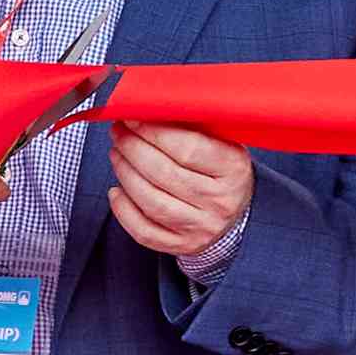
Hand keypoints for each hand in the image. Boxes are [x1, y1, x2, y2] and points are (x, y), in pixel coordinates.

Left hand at [105, 123, 253, 271]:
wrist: (238, 214)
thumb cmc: (222, 171)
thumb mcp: (223, 143)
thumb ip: (193, 126)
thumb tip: (148, 109)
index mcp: (233, 170)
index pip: (187, 148)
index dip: (153, 131)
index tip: (132, 117)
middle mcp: (219, 202)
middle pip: (163, 173)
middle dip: (132, 148)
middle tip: (119, 132)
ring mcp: (200, 228)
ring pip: (150, 201)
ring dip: (125, 173)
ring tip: (117, 153)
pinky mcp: (182, 246)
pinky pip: (144, 231)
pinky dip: (123, 210)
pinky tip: (117, 190)